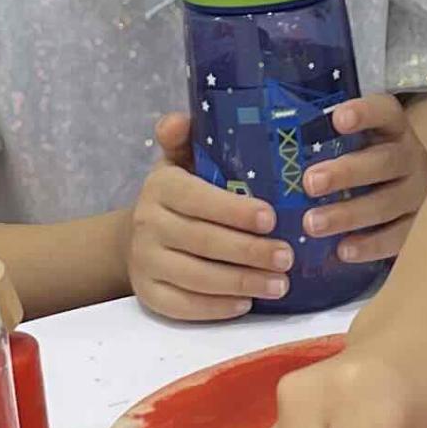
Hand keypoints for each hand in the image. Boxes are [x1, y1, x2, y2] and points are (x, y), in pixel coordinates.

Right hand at [129, 115, 293, 320]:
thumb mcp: (180, 162)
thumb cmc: (179, 196)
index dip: (234, 210)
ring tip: (280, 284)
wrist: (138, 236)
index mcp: (161, 187)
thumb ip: (185, 139)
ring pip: (196, 277)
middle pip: (202, 240)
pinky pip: (183, 307)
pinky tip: (246, 303)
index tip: (271, 218)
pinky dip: (216, 308)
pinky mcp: (148, 295)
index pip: (197, 198)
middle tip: (288, 257)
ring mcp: (146, 261)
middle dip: (249, 251)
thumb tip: (181, 119)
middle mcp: (147, 223)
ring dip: (241, 282)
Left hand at [300, 93, 426, 264]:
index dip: (364, 114)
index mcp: (393, 128)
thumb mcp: (351, 142)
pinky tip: (342, 251)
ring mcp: (418, 192)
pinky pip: (399, 236)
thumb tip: (265, 141)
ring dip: (349, 214)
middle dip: (346, 173)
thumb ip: (322, 138)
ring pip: (388, 203)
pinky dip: (371, 245)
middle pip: (385, 161)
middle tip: (309, 183)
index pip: (384, 112)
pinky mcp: (418, 224)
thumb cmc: (363, 159)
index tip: (337, 119)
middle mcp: (411, 156)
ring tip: (312, 224)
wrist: (406, 187)